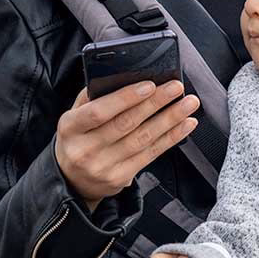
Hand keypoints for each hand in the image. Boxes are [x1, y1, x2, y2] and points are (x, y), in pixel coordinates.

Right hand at [55, 81, 199, 208]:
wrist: (72, 180)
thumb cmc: (78, 138)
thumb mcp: (74, 117)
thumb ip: (93, 97)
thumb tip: (125, 77)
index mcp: (70, 128)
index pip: (98, 111)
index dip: (126, 98)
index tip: (149, 85)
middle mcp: (85, 149)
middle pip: (126, 124)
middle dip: (155, 103)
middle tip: (176, 88)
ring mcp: (103, 166)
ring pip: (143, 139)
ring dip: (170, 119)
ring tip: (188, 104)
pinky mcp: (120, 178)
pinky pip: (151, 154)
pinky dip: (171, 137)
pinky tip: (185, 124)